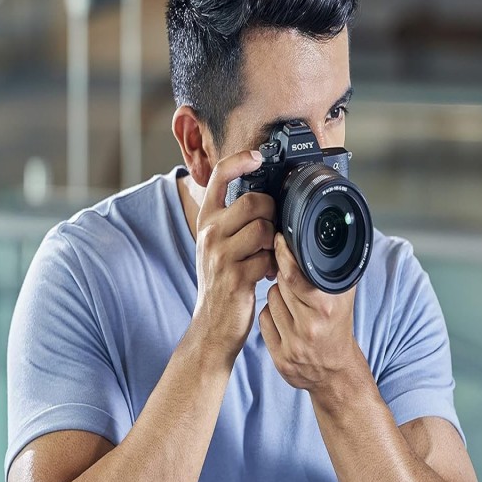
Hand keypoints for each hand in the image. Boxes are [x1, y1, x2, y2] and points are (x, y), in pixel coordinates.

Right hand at [193, 150, 277, 361]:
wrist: (211, 325)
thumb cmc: (222, 281)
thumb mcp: (219, 244)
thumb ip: (234, 219)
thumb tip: (265, 196)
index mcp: (206, 220)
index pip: (219, 176)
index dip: (240, 160)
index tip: (257, 156)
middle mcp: (209, 233)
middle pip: (253, 201)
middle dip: (272, 213)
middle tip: (271, 232)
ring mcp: (220, 255)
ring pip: (264, 228)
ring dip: (274, 242)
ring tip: (268, 255)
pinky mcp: (235, 276)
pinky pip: (268, 257)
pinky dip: (274, 266)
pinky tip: (266, 274)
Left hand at [259, 232, 358, 392]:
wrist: (337, 371)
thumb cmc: (338, 325)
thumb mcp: (343, 296)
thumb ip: (330, 270)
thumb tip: (312, 239)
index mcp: (328, 308)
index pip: (295, 276)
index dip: (284, 255)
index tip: (278, 240)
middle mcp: (311, 327)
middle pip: (280, 285)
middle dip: (284, 277)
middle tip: (294, 280)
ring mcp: (294, 345)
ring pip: (270, 300)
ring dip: (277, 296)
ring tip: (294, 303)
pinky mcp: (281, 359)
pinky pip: (263, 320)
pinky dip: (270, 316)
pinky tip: (285, 320)